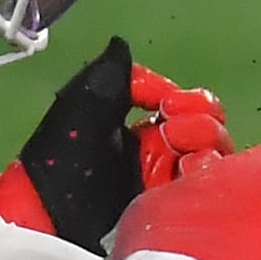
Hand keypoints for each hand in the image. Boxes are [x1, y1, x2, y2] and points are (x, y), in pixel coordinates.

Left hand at [0, 37, 234, 249]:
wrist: (47, 214)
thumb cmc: (63, 157)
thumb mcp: (81, 103)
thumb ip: (109, 73)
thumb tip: (121, 45)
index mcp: (143, 125)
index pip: (193, 105)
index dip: (191, 100)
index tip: (169, 104)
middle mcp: (161, 153)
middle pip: (211, 130)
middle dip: (201, 125)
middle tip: (174, 133)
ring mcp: (166, 185)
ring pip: (212, 160)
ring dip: (207, 151)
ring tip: (187, 158)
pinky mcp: (167, 213)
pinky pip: (202, 191)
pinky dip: (204, 179)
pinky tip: (188, 175)